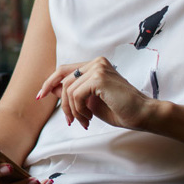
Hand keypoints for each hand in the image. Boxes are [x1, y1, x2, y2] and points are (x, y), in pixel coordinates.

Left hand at [36, 57, 153, 130]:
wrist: (143, 114)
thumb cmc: (121, 110)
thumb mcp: (91, 102)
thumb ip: (74, 93)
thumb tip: (52, 90)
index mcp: (96, 65)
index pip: (65, 70)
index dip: (50, 82)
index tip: (40, 95)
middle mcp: (97, 62)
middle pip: (63, 78)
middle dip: (60, 101)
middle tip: (68, 120)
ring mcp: (98, 67)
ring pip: (68, 89)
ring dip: (72, 110)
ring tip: (84, 121)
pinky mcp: (99, 77)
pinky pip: (76, 95)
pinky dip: (78, 110)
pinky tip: (89, 118)